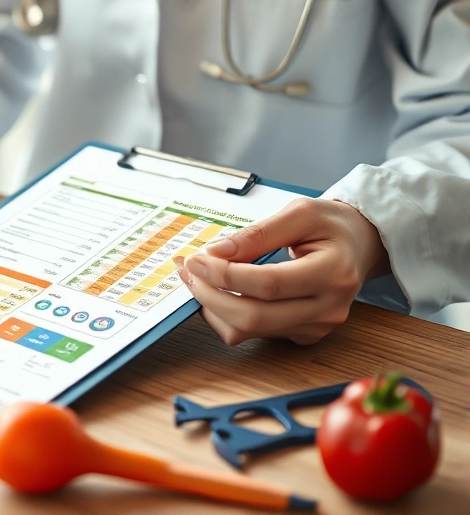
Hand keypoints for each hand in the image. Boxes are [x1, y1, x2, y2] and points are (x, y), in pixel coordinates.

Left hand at [176, 198, 388, 345]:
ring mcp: (317, 327)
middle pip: (254, 316)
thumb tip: (215, 253)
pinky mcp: (303, 335)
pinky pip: (254, 334)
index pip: (268, 284)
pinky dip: (226, 315)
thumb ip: (258, 233)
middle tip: (188, 270)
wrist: (360, 245)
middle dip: (210, 294)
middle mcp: (328, 308)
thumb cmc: (332, 226)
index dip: (225, 274)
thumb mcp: (299, 213)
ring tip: (196, 278)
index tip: (196, 258)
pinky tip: (217, 292)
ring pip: (249, 330)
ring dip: (212, 306)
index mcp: (334, 274)